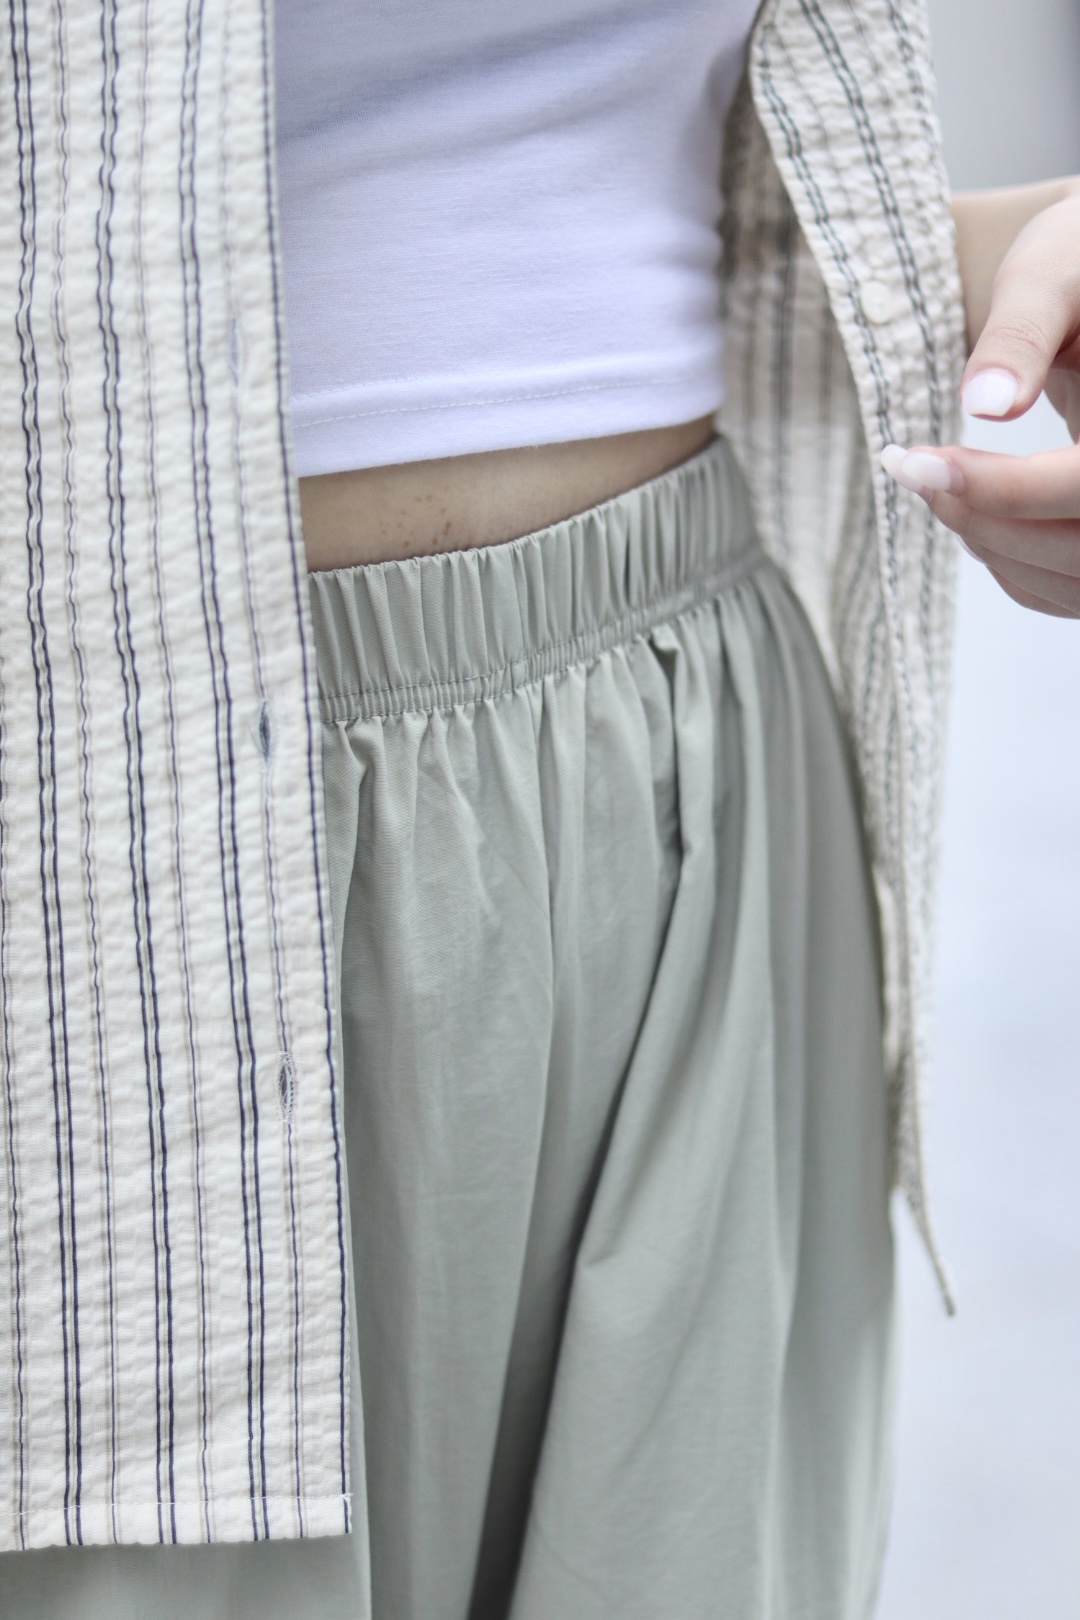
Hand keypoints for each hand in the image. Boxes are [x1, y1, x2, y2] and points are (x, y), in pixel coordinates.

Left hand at [881, 177, 1079, 617]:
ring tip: (933, 478)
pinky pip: (1066, 589)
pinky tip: (970, 505)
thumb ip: (1022, 333)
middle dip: (982, 515)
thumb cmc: (1079, 263)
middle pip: (1076, 547)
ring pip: (1068, 579)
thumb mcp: (1054, 273)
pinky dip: (1008, 559)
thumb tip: (987, 402)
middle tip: (914, 467)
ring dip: (987, 541)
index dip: (1002, 488)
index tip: (916, 464)